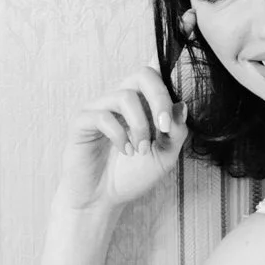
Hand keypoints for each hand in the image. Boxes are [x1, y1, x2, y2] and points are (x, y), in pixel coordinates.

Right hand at [56, 64, 188, 214]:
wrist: (103, 200)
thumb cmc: (132, 175)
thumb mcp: (165, 156)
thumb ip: (176, 132)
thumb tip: (182, 106)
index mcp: (144, 103)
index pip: (155, 73)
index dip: (169, 64)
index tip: (179, 72)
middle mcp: (122, 100)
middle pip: (143, 74)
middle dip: (160, 98)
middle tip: (164, 128)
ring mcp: (100, 107)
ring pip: (125, 95)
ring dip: (140, 125)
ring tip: (141, 149)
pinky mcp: (82, 121)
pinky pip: (103, 116)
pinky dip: (119, 135)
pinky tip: (124, 151)